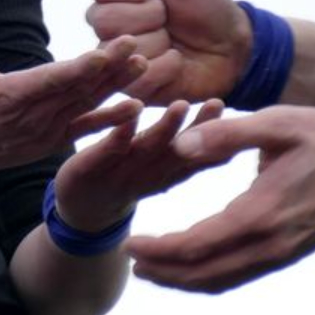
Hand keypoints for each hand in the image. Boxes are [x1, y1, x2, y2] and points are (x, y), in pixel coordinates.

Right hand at [0, 9, 144, 180]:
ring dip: (116, 86)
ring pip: (87, 104)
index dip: (77, 70)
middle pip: (77, 90)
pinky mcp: (54, 139)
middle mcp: (34, 116)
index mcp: (9, 96)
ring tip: (143, 65)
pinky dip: (111, 119)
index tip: (103, 54)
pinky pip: (87, 128)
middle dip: (107, 68)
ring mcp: (46, 130)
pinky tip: (137, 107)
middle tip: (134, 45)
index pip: (50, 81)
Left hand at [52, 99, 225, 231]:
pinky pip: (108, 150)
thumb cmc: (127, 182)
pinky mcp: (90, 168)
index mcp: (165, 173)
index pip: (195, 155)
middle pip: (177, 151)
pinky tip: (132, 112)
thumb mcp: (160, 172)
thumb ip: (189, 158)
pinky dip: (121, 133)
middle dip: (198, 128)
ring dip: (164, 129)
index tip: (234, 115)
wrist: (79, 211)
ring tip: (181, 105)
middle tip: (218, 103)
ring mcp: (120, 172)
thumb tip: (230, 147)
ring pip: (146, 150)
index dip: (216, 138)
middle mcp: (147, 174)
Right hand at [79, 0, 251, 103]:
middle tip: (167, 13)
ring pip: (120, 46)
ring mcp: (119, 58)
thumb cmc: (204, 1)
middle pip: (103, 17)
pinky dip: (168, 64)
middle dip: (149, 12)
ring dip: (159, 37)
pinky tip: (177, 59)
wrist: (234, 43)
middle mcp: (108, 25)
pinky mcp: (133, 87)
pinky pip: (138, 75)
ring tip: (173, 37)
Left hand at [124, 106, 314, 292]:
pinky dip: (209, 277)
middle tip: (132, 260)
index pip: (197, 245)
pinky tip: (194, 266)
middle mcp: (267, 244)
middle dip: (164, 271)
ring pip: (221, 281)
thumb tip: (182, 143)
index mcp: (259, 213)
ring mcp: (279, 254)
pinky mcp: (287, 254)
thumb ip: (227, 134)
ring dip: (184, 280)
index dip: (160, 249)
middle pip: (204, 274)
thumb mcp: (276, 123)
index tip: (132, 242)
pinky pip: (239, 275)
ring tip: (153, 269)